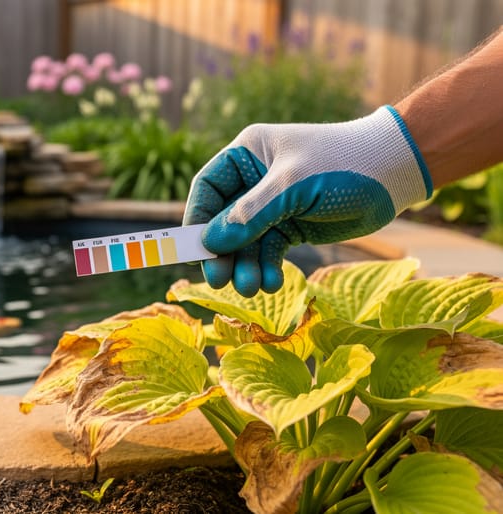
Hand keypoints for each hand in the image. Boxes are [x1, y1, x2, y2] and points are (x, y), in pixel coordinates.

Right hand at [183, 105, 431, 296]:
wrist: (396, 171)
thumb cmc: (344, 163)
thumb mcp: (294, 186)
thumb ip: (251, 214)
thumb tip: (212, 242)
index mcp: (247, 155)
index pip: (207, 190)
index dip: (197, 221)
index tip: (194, 252)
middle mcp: (253, 180)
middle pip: (222, 221)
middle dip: (222, 253)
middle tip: (219, 280)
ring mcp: (272, 205)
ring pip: (245, 242)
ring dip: (245, 266)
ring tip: (252, 288)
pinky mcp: (291, 225)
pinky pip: (268, 251)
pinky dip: (267, 268)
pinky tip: (272, 282)